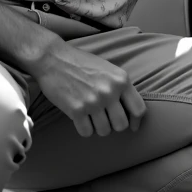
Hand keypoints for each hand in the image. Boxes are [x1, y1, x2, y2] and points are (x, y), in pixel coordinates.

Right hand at [29, 40, 145, 136]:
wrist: (53, 58)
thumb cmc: (80, 63)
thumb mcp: (108, 69)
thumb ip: (120, 87)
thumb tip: (129, 110)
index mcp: (121, 80)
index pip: (139, 109)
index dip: (136, 121)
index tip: (131, 126)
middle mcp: (109, 92)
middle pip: (121, 125)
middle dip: (113, 124)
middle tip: (104, 118)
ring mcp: (93, 101)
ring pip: (104, 131)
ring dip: (98, 127)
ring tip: (91, 116)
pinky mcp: (76, 110)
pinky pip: (87, 132)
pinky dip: (84, 128)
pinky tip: (80, 118)